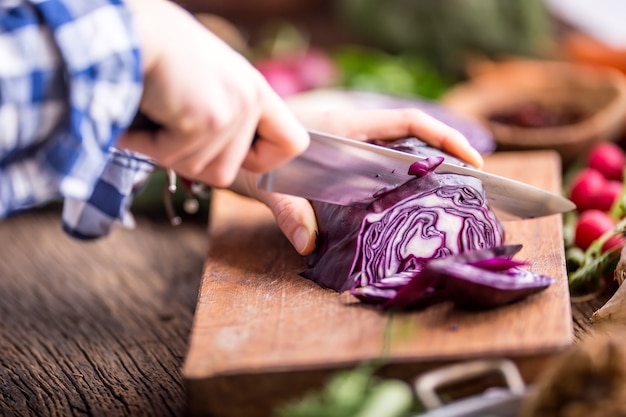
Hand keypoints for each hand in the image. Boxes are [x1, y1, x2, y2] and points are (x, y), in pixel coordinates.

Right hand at [117, 0, 308, 186]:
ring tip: (154, 112)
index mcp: (256, 90)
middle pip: (227, 172)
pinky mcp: (206, 119)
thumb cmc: (158, 53)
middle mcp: (250, 99)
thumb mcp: (208, 84)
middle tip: (168, 128)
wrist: (128, 26)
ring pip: (199, 170)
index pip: (293, 143)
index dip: (263, 160)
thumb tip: (221, 167)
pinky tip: (139, 114)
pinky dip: (144, 143)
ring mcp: (232, 110)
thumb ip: (225, 117)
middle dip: (189, 160)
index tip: (236, 155)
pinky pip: (172, 157)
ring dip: (164, 150)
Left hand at [233, 108, 483, 255]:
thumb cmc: (252, 152)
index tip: (472, 160)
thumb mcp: (269, 185)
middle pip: (413, 139)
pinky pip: (381, 165)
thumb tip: (308, 245)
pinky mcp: (343, 159)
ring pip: (400, 153)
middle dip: (446, 158)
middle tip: (471, 190)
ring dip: (427, 170)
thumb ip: (288, 212)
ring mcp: (350, 145)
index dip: (444, 137)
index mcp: (346, 128)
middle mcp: (354, 133)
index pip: (407, 123)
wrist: (232, 138)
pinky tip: (407, 204)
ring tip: (449, 199)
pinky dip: (401, 180)